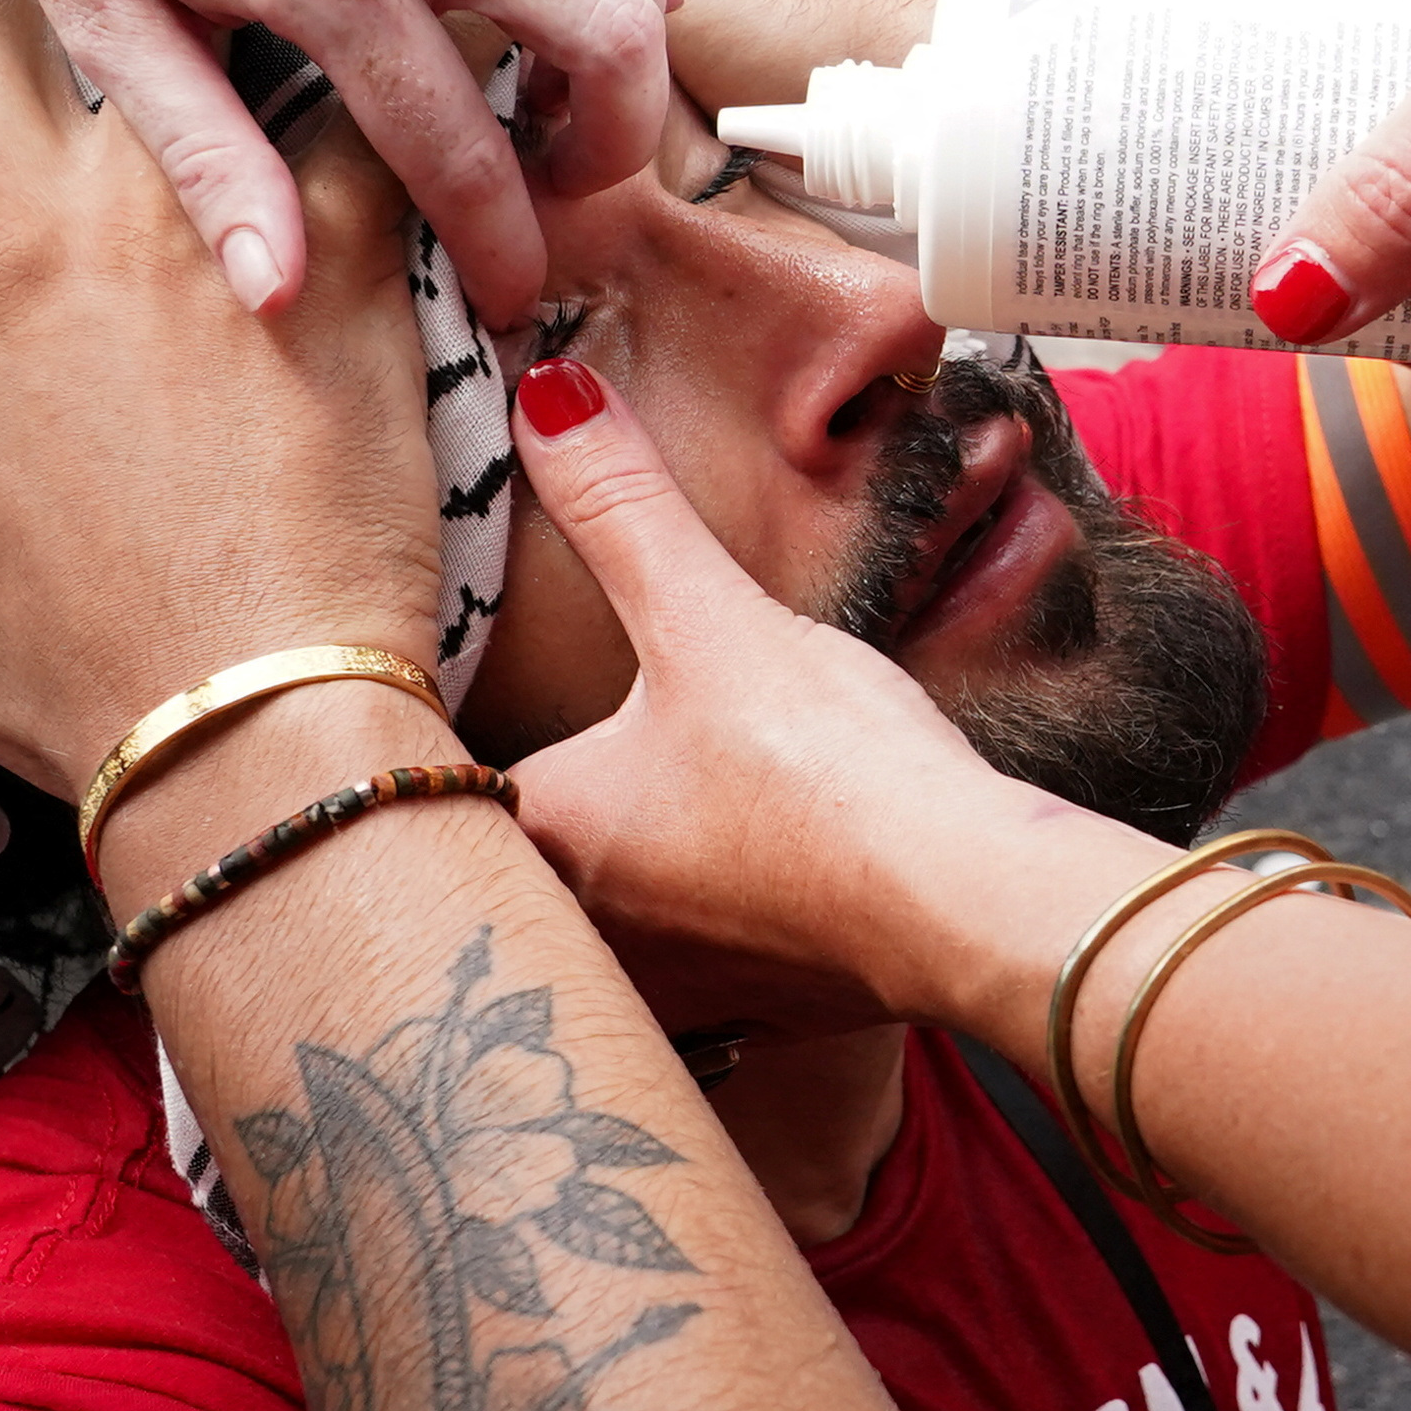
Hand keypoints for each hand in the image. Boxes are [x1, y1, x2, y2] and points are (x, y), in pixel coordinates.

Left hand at [0, 0, 679, 323]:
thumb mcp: (107, 27)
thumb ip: (209, 161)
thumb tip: (276, 294)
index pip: (466, 145)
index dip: (506, 241)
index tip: (513, 287)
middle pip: (609, 33)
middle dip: (618, 142)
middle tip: (566, 178)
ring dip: (639, 29)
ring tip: (580, 78)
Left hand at [494, 355, 1152, 1043]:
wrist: (966, 908)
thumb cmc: (829, 775)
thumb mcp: (712, 618)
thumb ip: (623, 510)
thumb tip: (549, 395)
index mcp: (544, 834)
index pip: (443, 784)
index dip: (444, 741)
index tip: (450, 702)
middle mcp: (584, 930)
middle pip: (517, 865)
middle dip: (532, 817)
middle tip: (540, 761)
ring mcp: (670, 988)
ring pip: (604, 930)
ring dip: (619, 884)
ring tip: (645, 821)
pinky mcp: (756, 1016)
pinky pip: (697, 974)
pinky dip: (710, 931)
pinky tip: (748, 889)